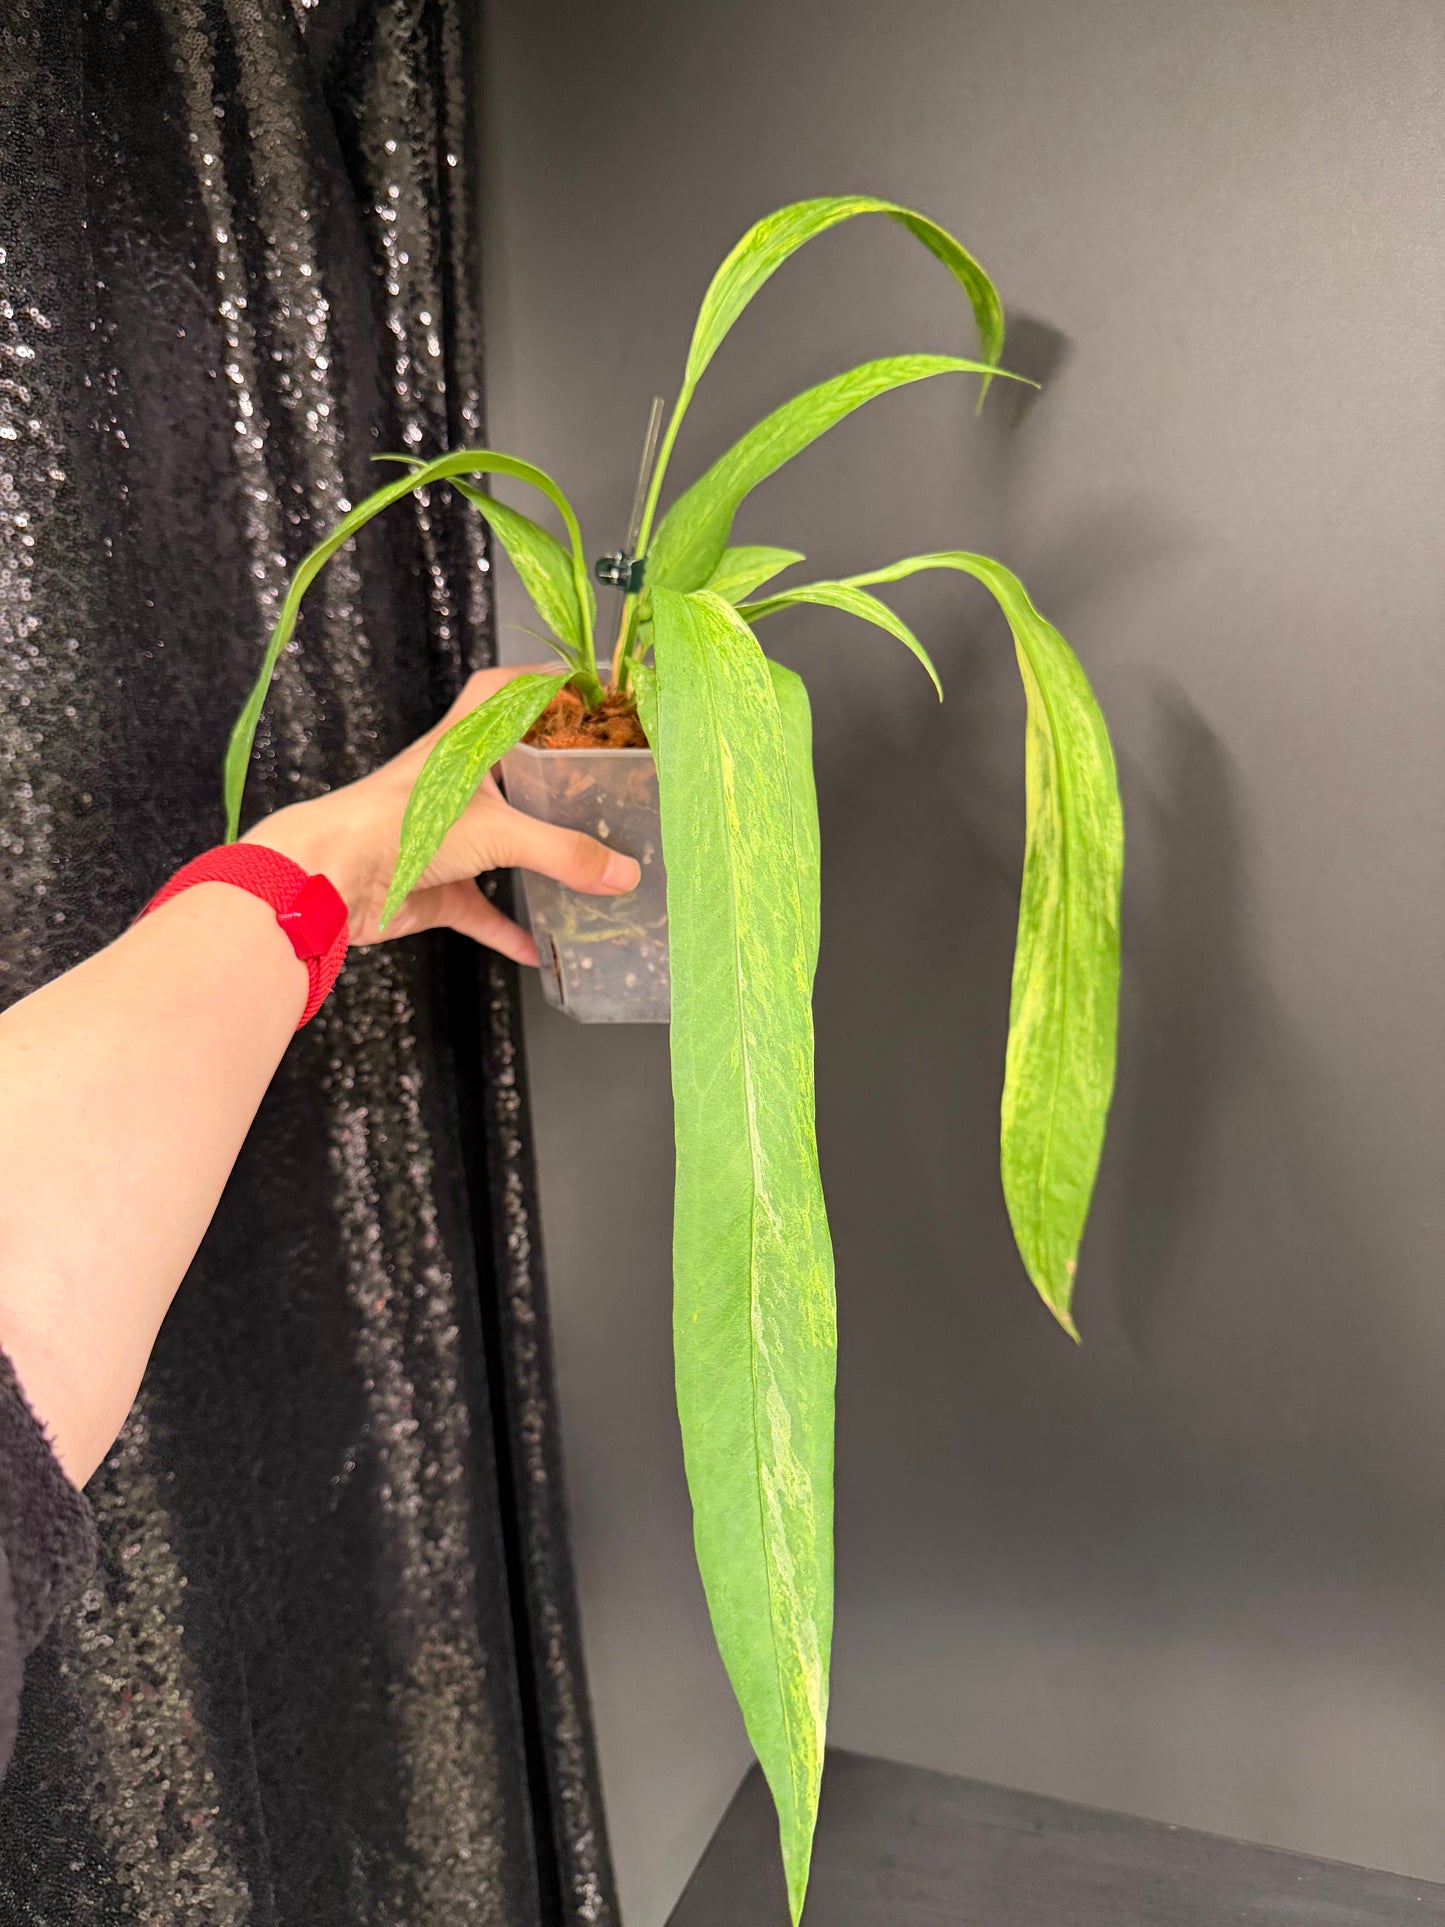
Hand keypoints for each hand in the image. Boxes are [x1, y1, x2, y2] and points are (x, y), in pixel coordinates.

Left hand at [244, 666, 638, 963]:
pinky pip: (477, 908)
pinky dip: (506, 928)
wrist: (330, 876)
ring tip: (577, 859)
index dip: (538, 682)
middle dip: (545, 774)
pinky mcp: (430, 886)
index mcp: (462, 748)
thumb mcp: (496, 832)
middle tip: (594, 780)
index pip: (501, 695)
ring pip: (494, 840)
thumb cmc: (397, 825)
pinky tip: (537, 948)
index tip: (579, 685)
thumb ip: (564, 853)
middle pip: (506, 769)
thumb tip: (625, 872)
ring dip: (529, 853)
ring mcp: (439, 837)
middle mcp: (450, 786)